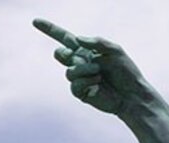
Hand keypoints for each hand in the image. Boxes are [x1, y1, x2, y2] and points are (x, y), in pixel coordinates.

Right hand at [33, 18, 149, 115]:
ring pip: (69, 71)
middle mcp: (80, 63)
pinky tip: (97, 83)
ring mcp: (80, 79)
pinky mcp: (81, 93)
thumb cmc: (127, 72)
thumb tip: (77, 39)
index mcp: (86, 50)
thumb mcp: (115, 51)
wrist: (132, 94)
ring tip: (99, 73)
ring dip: (84, 70)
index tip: (35, 21)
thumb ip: (97, 42)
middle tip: (78, 58)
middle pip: (59, 54)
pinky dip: (86, 82)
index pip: (64, 38)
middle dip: (65, 54)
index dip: (49, 29)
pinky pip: (74, 85)